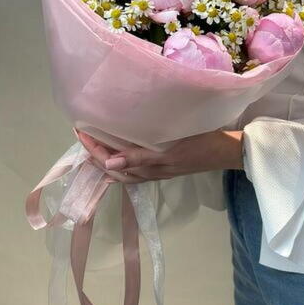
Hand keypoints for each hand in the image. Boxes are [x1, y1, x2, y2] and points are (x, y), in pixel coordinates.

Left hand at [76, 129, 242, 183]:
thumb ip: (139, 158)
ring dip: (107, 153)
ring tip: (95, 138)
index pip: (110, 163)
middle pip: (113, 167)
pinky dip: (121, 154)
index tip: (79, 133)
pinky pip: (134, 162)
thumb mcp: (169, 152)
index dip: (93, 150)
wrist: (224, 150)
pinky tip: (120, 144)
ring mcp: (156, 168)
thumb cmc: (198, 147)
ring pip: (123, 166)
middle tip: (82, 133)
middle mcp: (148, 172)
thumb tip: (107, 164)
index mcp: (147, 169)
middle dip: (95, 152)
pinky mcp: (163, 162)